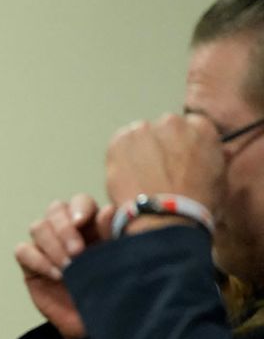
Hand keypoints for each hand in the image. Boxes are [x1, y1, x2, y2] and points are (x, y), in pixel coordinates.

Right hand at [15, 194, 114, 338]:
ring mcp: (47, 247)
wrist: (95, 328)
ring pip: (38, 226)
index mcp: (93, 226)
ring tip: (68, 267)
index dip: (79, 207)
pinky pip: (23, 250)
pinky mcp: (31, 265)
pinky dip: (38, 260)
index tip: (83, 222)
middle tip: (77, 252)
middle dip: (64, 228)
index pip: (80, 203)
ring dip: (52, 245)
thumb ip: (113, 235)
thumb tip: (107, 211)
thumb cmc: (111, 294)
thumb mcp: (118, 262)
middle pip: (55, 210)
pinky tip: (55, 275)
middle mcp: (67, 232)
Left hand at [105, 113, 225, 215]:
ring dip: (139, 151)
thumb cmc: (194, 204)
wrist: (165, 215)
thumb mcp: (220, 180)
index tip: (176, 158)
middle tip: (158, 171)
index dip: (181, 145)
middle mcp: (173, 123)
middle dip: (159, 146)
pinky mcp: (120, 141)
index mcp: (202, 128)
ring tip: (141, 177)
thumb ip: (216, 159)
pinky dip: (120, 158)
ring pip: (139, 136)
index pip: (188, 126)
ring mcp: (144, 130)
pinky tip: (128, 177)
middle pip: (162, 129)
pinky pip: (119, 145)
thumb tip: (218, 153)